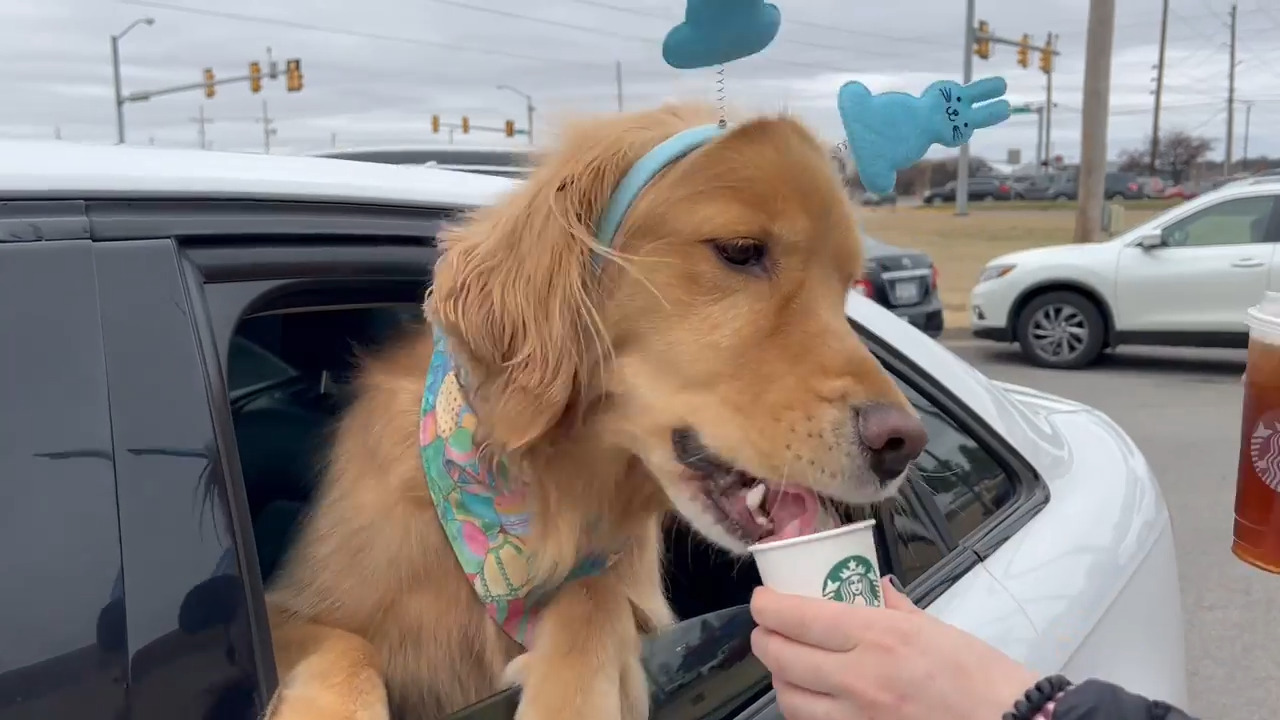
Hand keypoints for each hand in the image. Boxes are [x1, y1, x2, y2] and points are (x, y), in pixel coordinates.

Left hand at [750, 580, 1037, 719]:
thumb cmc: (980, 675)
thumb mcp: (935, 628)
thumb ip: (894, 608)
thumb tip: (871, 588)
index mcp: (878, 636)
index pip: (797, 617)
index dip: (767, 607)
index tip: (762, 600)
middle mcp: (859, 677)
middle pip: (781, 657)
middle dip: (764, 639)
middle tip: (765, 629)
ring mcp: (857, 716)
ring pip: (789, 698)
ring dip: (779, 677)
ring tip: (785, 664)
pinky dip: (802, 709)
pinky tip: (810, 698)